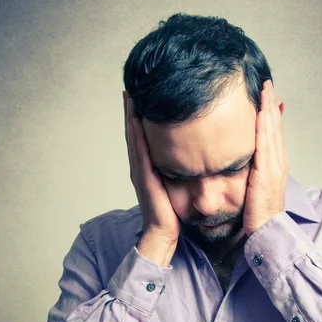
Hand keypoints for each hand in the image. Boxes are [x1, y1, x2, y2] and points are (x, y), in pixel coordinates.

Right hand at [123, 92, 180, 246]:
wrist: (163, 232)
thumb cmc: (172, 212)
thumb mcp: (176, 185)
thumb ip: (178, 170)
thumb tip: (191, 157)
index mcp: (147, 167)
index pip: (142, 136)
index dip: (139, 117)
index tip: (140, 97)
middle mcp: (140, 166)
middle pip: (133, 132)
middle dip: (132, 110)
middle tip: (130, 88)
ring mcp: (139, 170)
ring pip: (133, 137)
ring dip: (131, 116)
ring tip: (130, 96)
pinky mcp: (143, 176)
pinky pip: (139, 150)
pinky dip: (136, 133)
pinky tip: (136, 118)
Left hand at [242, 80, 289, 236]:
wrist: (267, 229)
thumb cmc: (259, 210)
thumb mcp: (257, 184)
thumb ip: (253, 167)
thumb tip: (246, 156)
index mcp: (277, 163)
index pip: (274, 131)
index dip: (271, 111)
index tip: (266, 93)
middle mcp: (279, 161)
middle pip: (276, 126)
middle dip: (271, 103)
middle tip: (267, 82)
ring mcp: (275, 166)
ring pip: (272, 131)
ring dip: (269, 109)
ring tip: (265, 89)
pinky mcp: (267, 172)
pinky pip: (266, 145)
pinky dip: (265, 127)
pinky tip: (261, 113)